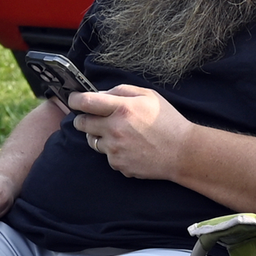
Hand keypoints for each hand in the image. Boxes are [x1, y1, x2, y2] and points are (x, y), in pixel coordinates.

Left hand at [70, 84, 190, 180]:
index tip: (73, 99)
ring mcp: (114, 149)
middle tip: (93, 117)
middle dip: (84, 118)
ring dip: (99, 135)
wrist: (182, 152)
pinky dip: (114, 151)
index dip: (74, 99)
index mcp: (122, 108)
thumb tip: (99, 93)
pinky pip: (107, 156)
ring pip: (92, 141)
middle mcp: (114, 129)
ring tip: (120, 133)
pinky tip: (130, 147)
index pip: (85, 102)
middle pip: (82, 123)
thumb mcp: (148, 95)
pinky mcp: (118, 164)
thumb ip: (121, 90)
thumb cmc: (167, 121)